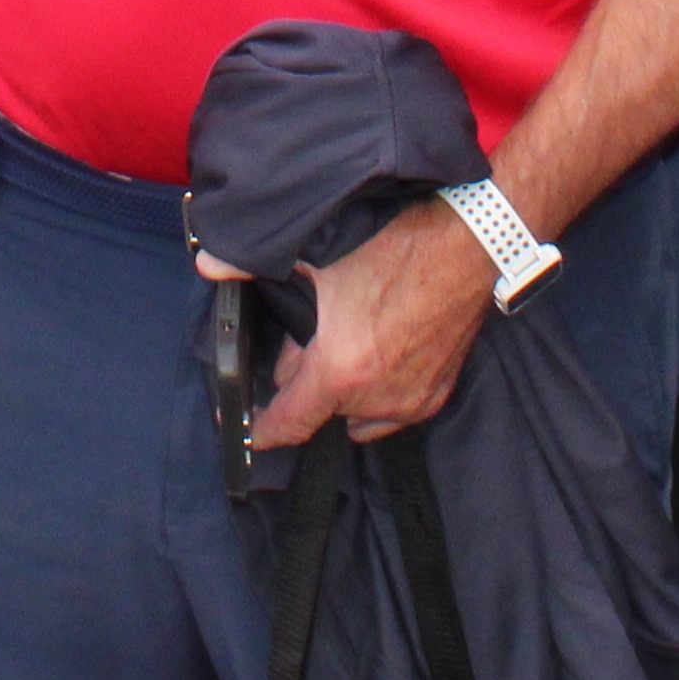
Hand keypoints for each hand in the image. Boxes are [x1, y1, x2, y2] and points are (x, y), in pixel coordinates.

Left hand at [240, 201, 497, 446]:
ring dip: (345, 392)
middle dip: (309, 382)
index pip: (288, 424)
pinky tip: (380, 354)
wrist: (468, 248)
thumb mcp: (321, 265)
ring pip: (358, 414)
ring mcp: (409, 401)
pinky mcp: (436, 395)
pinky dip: (379, 391)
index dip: (260, 431)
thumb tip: (210, 266)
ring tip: (348, 349)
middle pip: (322, 409)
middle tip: (310, 344)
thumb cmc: (397, 253)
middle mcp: (375, 399)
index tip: (245, 430)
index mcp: (340, 372)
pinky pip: (393, 409)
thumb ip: (255, 269)